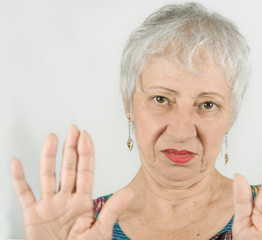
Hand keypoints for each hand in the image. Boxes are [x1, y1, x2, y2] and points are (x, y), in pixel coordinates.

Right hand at [11, 125, 132, 239]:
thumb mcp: (100, 232)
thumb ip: (112, 210)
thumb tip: (130, 192)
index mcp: (83, 202)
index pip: (86, 172)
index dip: (86, 153)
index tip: (86, 136)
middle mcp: (66, 199)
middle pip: (69, 168)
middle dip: (71, 148)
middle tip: (73, 130)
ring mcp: (49, 205)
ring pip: (48, 175)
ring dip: (49, 156)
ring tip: (51, 138)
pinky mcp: (33, 214)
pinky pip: (24, 193)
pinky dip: (19, 179)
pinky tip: (17, 163)